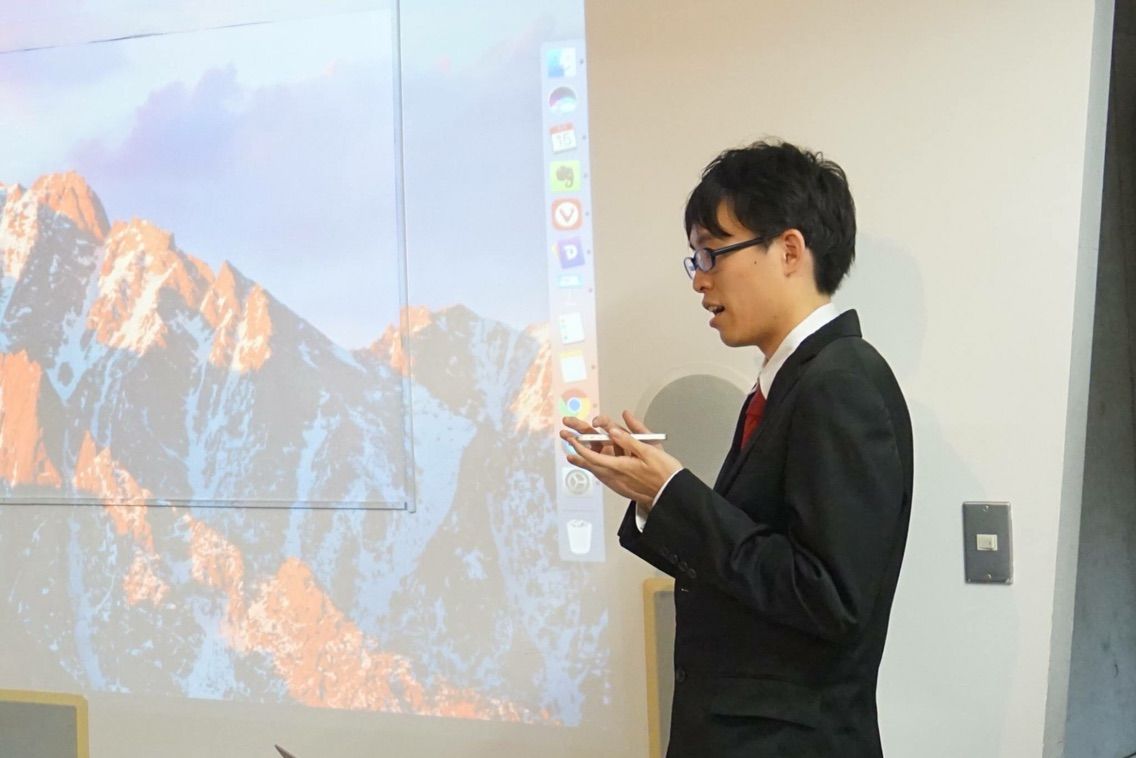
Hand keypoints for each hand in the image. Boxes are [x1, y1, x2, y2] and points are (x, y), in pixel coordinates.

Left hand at [559, 411, 681, 506]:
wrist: (670, 494)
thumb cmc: (663, 472)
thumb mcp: (648, 451)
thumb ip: (628, 440)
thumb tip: (612, 430)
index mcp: (620, 466)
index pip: (593, 456)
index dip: (580, 446)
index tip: (572, 438)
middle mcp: (616, 476)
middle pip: (590, 464)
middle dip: (578, 452)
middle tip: (568, 442)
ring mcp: (618, 484)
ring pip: (596, 472)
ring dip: (584, 462)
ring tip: (573, 456)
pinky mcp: (622, 488)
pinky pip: (604, 478)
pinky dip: (595, 470)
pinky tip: (594, 468)